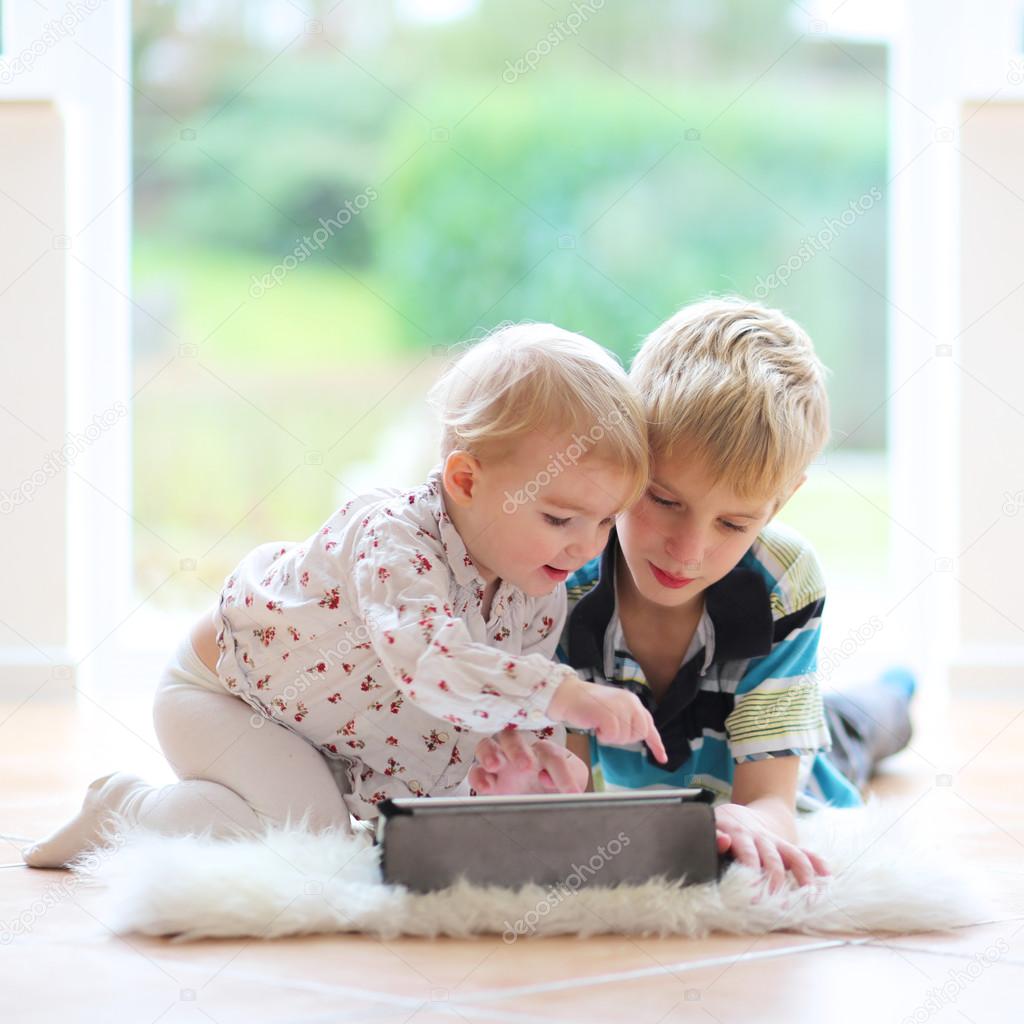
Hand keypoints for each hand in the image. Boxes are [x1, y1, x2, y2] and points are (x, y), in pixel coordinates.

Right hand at [469, 727, 588, 794]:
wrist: (540, 805)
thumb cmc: (556, 786)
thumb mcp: (573, 781)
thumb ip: (573, 777)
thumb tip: (557, 781)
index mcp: (543, 750)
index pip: (550, 754)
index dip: (560, 772)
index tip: (570, 791)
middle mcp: (519, 750)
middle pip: (512, 737)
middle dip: (517, 749)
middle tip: (526, 766)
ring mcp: (499, 762)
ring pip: (486, 745)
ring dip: (489, 753)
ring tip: (495, 765)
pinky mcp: (485, 778)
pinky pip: (475, 771)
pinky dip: (478, 776)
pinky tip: (487, 786)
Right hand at [547, 675, 666, 763]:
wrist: (567, 694)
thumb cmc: (587, 704)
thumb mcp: (613, 709)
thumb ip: (627, 719)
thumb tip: (639, 735)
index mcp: (632, 701)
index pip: (649, 725)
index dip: (656, 744)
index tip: (662, 758)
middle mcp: (630, 702)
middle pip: (639, 734)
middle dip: (625, 738)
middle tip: (609, 730)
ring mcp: (620, 707)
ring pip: (625, 738)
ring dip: (611, 737)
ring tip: (600, 724)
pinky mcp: (609, 714)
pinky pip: (612, 736)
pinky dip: (603, 736)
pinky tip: (596, 726)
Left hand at [714, 802, 829, 893]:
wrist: (739, 814)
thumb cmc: (720, 827)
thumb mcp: (712, 826)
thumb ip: (714, 835)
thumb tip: (722, 841)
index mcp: (741, 835)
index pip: (748, 854)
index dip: (750, 874)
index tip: (752, 896)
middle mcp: (762, 839)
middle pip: (773, 861)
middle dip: (776, 884)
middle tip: (777, 908)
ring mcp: (778, 844)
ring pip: (796, 857)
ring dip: (804, 878)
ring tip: (809, 901)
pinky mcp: (788, 849)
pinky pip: (807, 854)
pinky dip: (819, 864)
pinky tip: (828, 878)